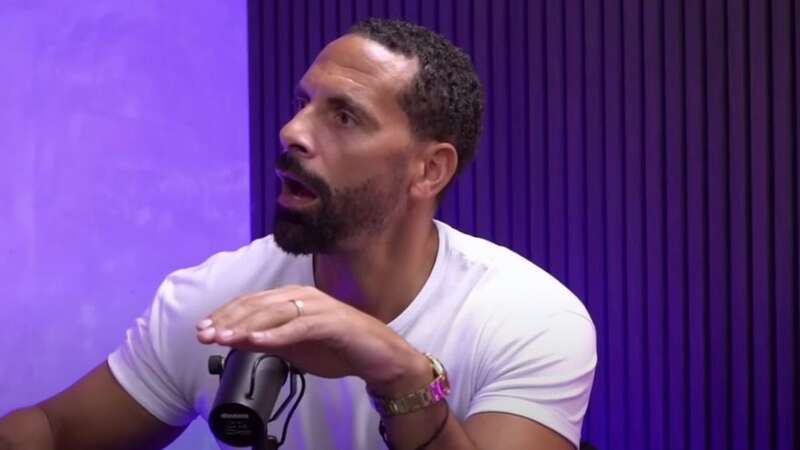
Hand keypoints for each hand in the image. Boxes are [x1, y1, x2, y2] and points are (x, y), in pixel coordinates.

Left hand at [195, 285, 430, 393]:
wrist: (378, 356)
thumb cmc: (337, 348)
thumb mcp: (293, 347)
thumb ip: (266, 340)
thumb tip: (234, 340)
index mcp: (292, 298)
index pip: (251, 302)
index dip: (224, 315)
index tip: (201, 331)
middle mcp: (302, 296)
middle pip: (257, 304)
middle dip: (228, 319)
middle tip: (205, 335)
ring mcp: (318, 306)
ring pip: (274, 312)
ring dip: (246, 326)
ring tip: (224, 338)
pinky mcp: (332, 322)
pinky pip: (300, 326)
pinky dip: (277, 333)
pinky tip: (257, 341)